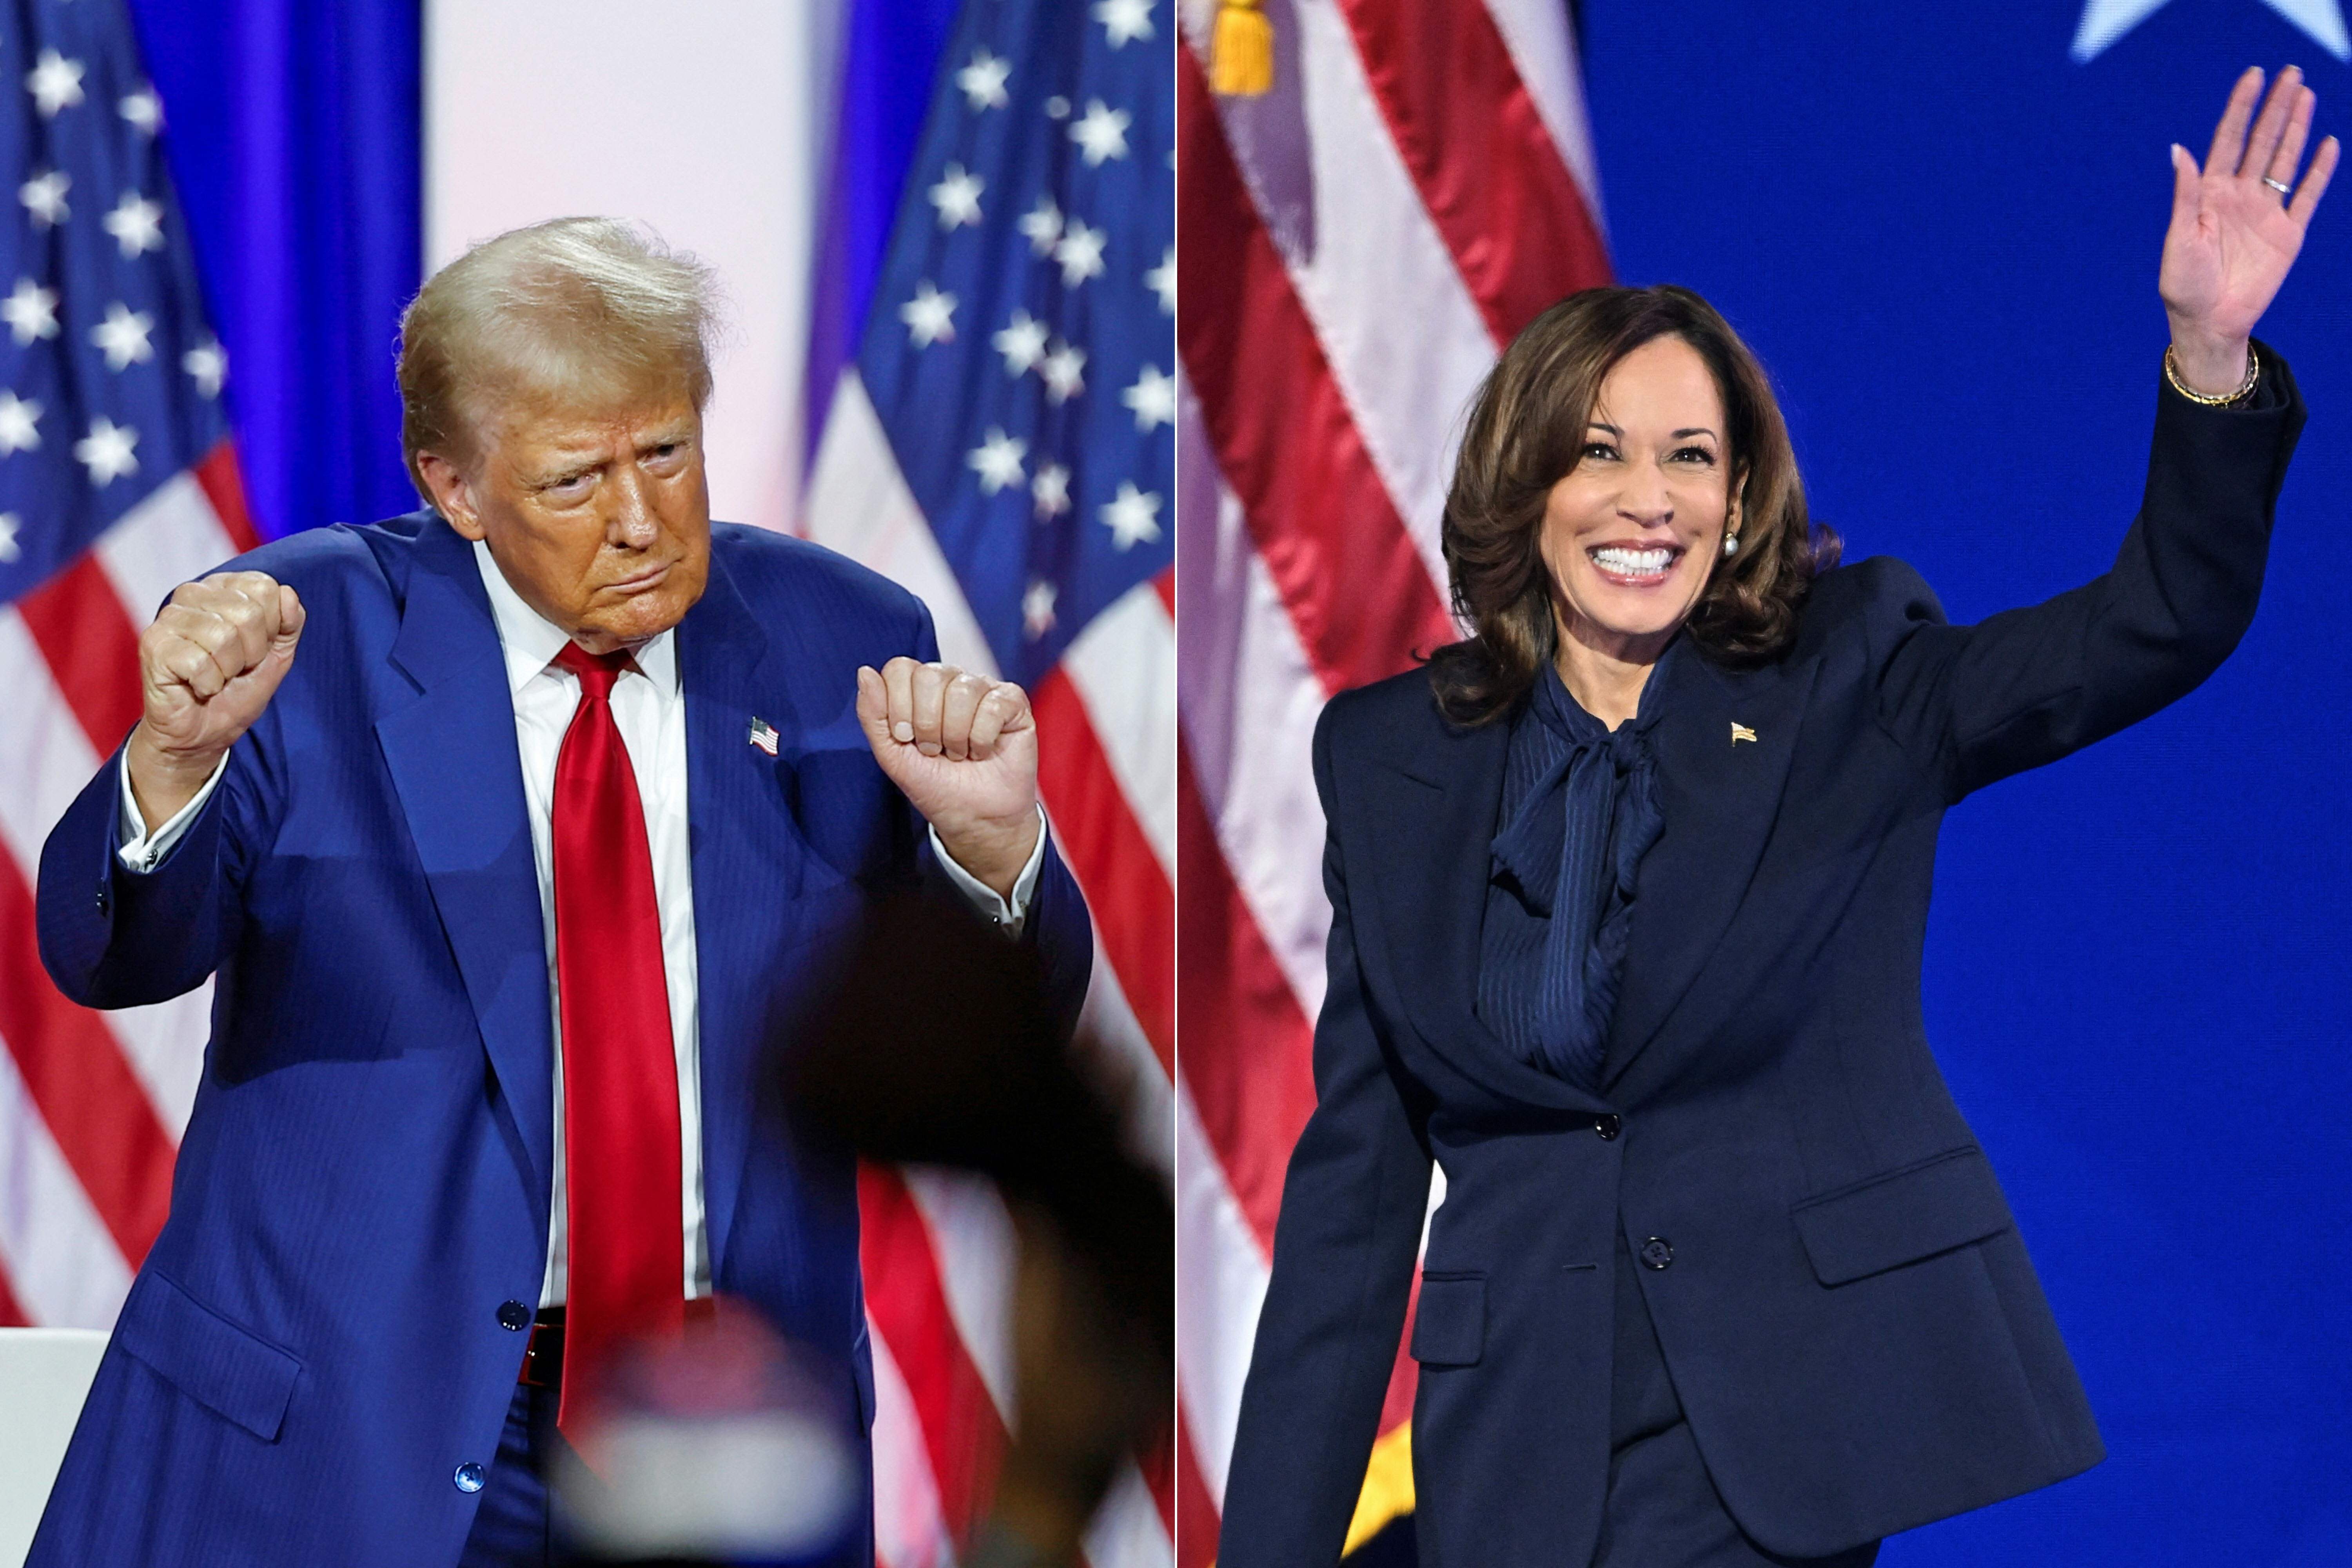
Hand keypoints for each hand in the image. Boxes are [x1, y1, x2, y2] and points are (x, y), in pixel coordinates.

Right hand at [126, 571, 304, 831]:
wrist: (205, 732)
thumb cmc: (237, 690)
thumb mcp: (277, 655)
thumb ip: (290, 622)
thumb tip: (287, 593)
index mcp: (222, 588)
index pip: (264, 588)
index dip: (271, 627)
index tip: (255, 648)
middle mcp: (192, 594)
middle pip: (248, 613)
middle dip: (252, 652)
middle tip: (234, 668)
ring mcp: (168, 617)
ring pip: (224, 637)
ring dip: (228, 670)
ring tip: (215, 677)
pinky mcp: (152, 644)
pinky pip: (200, 662)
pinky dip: (208, 684)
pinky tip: (197, 686)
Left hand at [856, 656, 1040, 897]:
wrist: (973, 817)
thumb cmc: (934, 785)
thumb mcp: (891, 754)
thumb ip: (872, 714)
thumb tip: (864, 671)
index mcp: (919, 687)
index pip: (900, 668)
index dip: (899, 707)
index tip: (906, 738)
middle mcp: (952, 680)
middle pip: (930, 675)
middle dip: (928, 724)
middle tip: (935, 750)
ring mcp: (983, 688)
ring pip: (962, 690)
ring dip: (956, 736)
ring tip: (960, 754)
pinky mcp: (1012, 701)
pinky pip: (993, 705)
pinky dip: (982, 738)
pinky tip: (984, 751)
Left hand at [2160, 65, 2338, 392]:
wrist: (2208, 322)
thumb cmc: (2184, 285)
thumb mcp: (2178, 238)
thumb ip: (2185, 194)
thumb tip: (2178, 149)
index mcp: (2209, 194)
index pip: (2228, 140)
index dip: (2241, 108)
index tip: (2253, 77)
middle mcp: (2239, 196)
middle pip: (2262, 142)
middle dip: (2275, 108)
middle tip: (2291, 74)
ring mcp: (2265, 211)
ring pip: (2285, 159)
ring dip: (2296, 128)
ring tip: (2306, 94)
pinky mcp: (2288, 232)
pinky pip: (2307, 195)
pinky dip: (2319, 171)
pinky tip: (2327, 144)